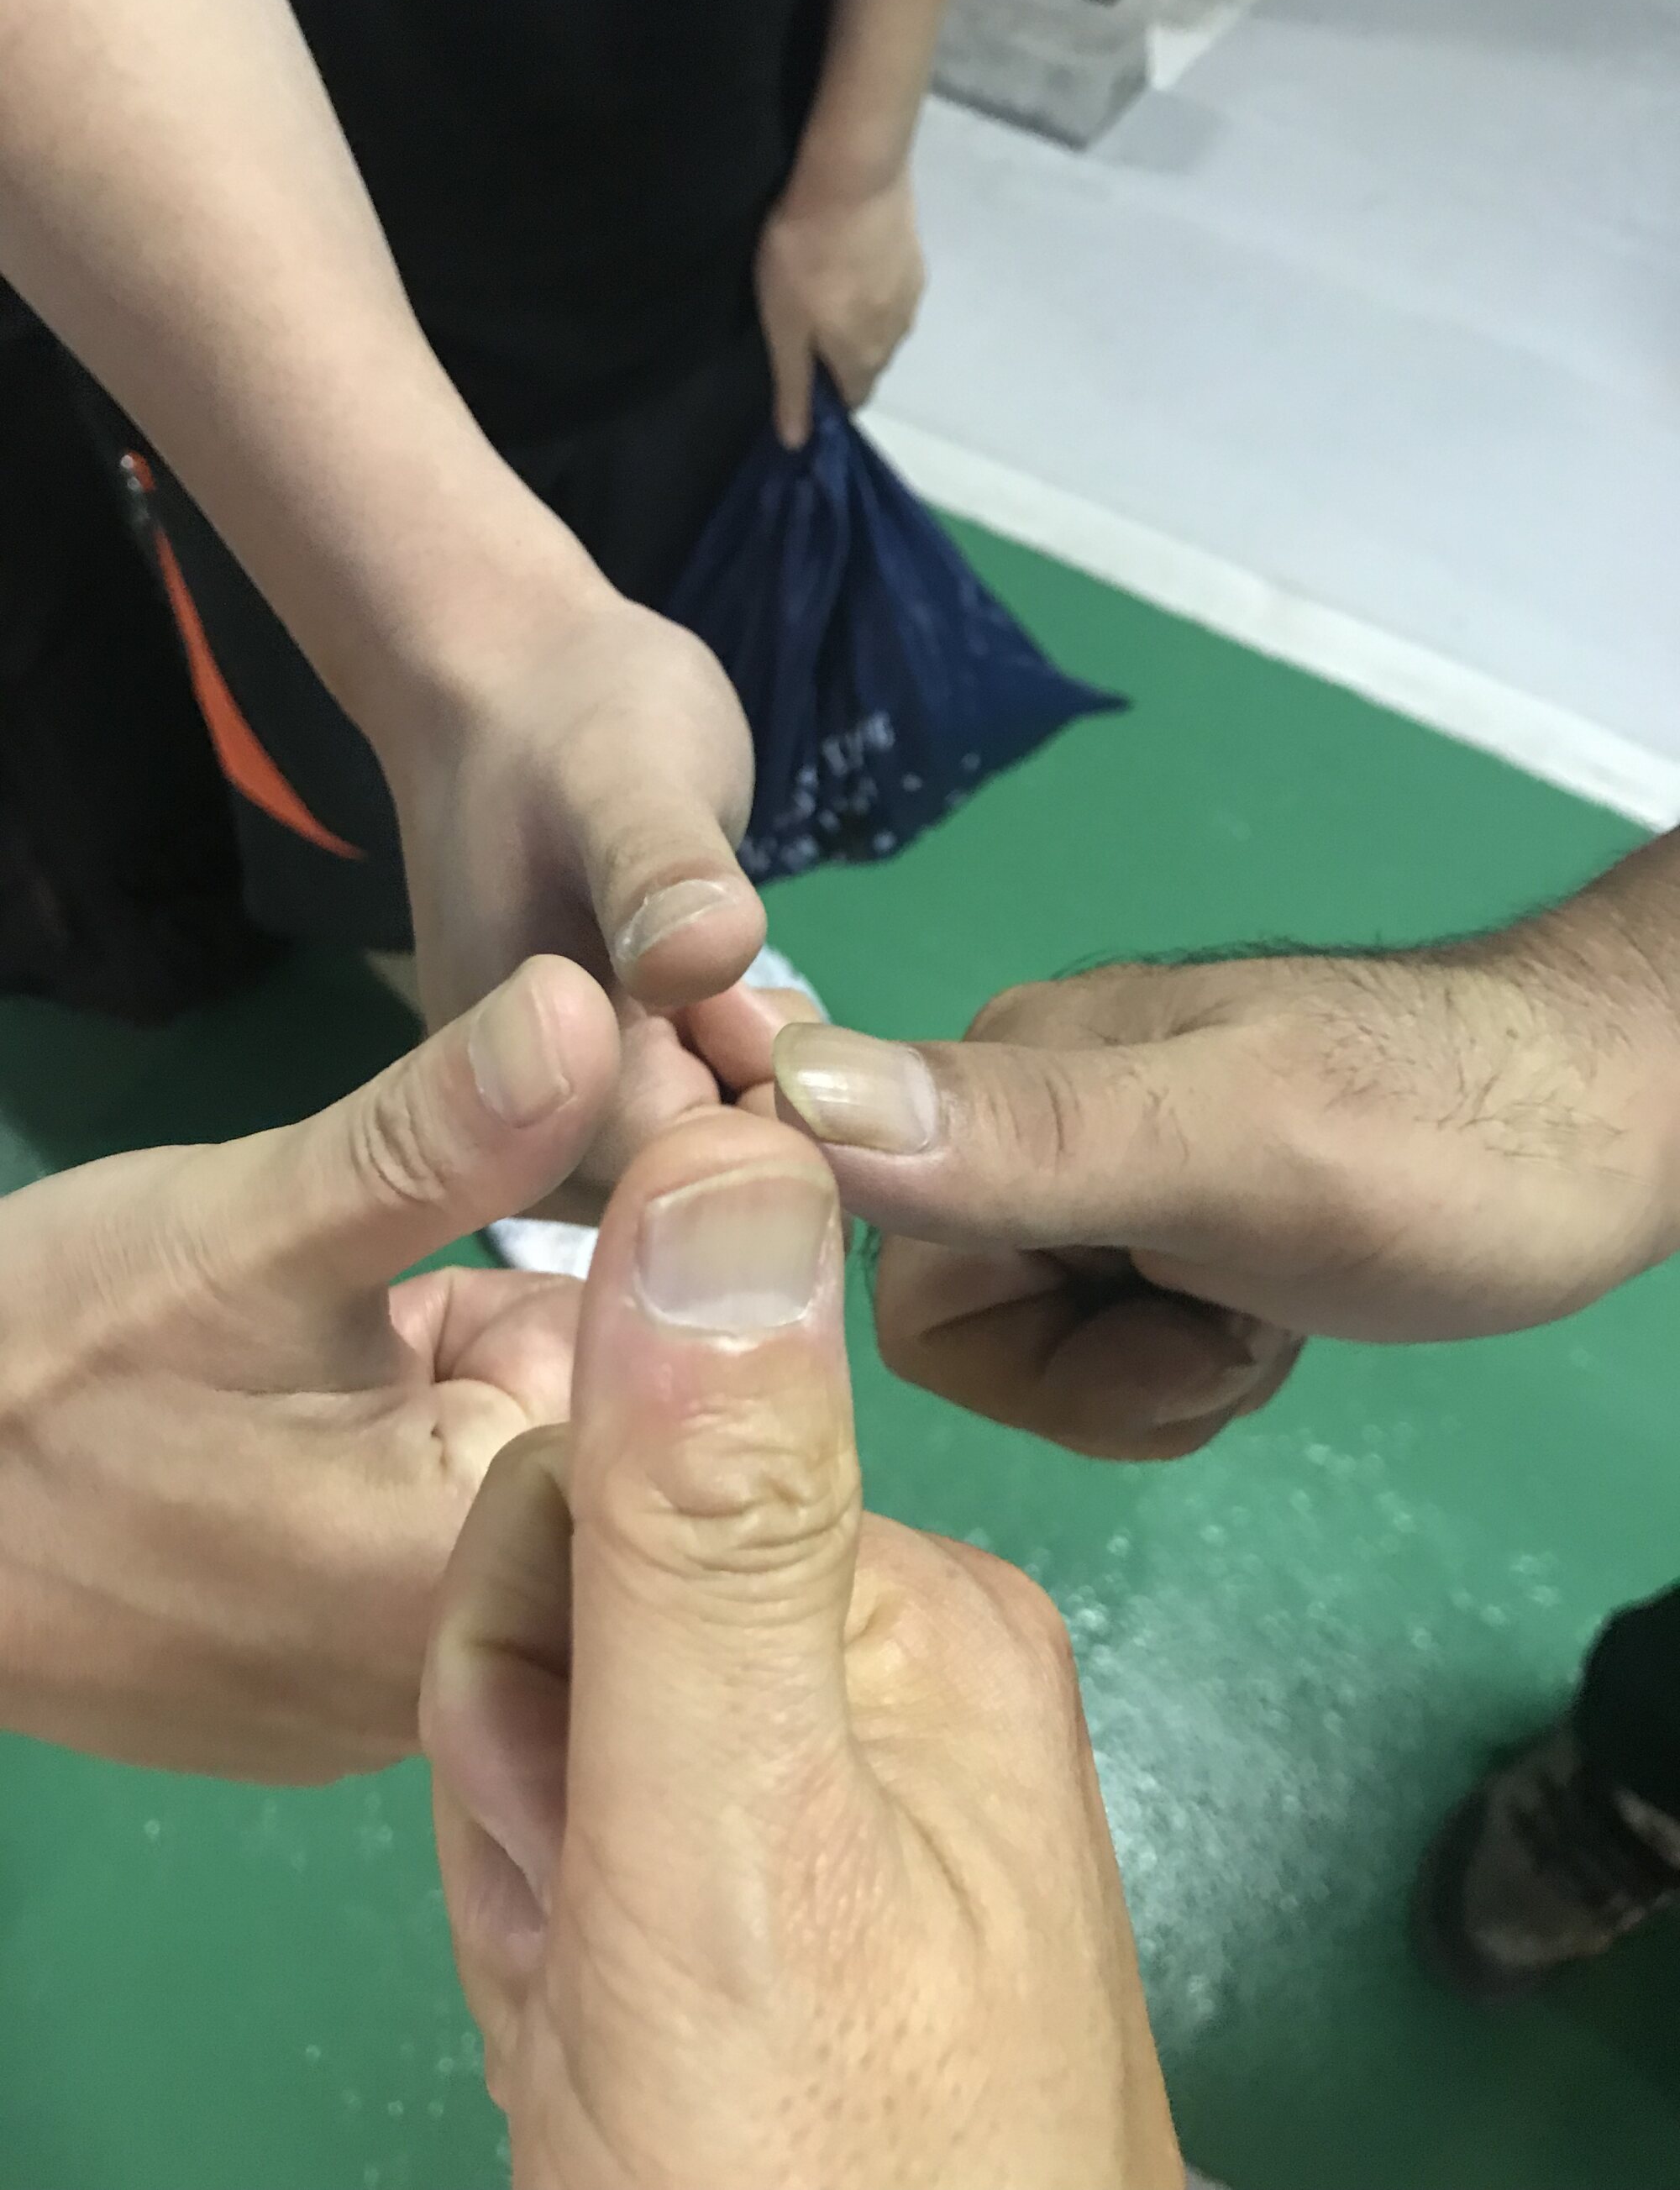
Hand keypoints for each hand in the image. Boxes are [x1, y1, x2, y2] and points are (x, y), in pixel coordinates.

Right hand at [0, 957, 619, 1780]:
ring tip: (303, 1350)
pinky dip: (392, 1446)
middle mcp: (460, 1681)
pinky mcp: (328, 1689)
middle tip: (388, 1273)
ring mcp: (388, 1701)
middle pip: (601, 1446)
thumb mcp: (243, 1232)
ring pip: (511, 1480)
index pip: (676, 1402)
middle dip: (530, 1319)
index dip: (645, 1253)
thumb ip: (437, 1140)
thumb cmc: (30, 1371)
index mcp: (472, 1582)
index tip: (603, 1156)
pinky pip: (432, 1533)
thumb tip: (598, 1008)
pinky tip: (288, 1412)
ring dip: (453, 1376)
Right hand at [381, 579, 774, 1216]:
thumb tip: (706, 954)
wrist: (523, 691)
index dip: (754, 1114)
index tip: (748, 1002)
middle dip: (766, 1109)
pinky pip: (712, 1137)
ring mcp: (568, 1132)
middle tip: (753, 987)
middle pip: (693, 1207)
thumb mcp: (623, 770)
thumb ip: (658, 867)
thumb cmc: (570, 718)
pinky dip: (756, 1078)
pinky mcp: (616, 1102)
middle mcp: (524, 1148)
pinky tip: (745, 998)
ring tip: (743, 984)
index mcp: (501, 1096)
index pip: (666, 1190)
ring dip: (768, 1091)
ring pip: (714, 1178)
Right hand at [423, 1107, 1179, 2189]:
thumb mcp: (736, 1815)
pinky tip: (625, 2039)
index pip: (610, 1471)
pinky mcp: (807, 1887)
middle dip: (530, 1770)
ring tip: (616, 2019)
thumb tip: (735, 1155)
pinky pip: (612, 1837)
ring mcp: (853, 1781)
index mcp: (911, 1598)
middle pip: (584, 1597)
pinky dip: (569, 1940)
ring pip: (577, 1723)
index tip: (578, 1803)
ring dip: (540, 1873)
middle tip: (604, 1951)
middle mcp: (896, 1659)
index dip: (524, 1644)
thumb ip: (712, 1502)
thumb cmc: (829, 2164)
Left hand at [755, 168, 924, 446]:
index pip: (854, 399)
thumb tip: (797, 442)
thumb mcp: (784, 327)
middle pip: (869, 363)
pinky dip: (873, 286)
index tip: (803, 370)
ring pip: (884, 326)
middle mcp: (897, 337)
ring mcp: (911, 296)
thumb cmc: (806, 254)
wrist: (854, 174)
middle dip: (842, 356)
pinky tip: (852, 259)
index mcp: (864, 360)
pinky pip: (892, 289)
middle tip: (806, 318)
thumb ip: (793, 385)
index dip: (829, 395)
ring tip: (829, 284)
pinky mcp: (916, 258)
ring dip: (860, 318)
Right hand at [770, 931, 1679, 1455]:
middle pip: (964, 1329)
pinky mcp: (1150, 1222)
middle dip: (1100, 1368)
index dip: (1011, 1340)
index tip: (1143, 1306)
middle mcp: (1013, 1115)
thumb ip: (1018, 1136)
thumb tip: (780, 1094)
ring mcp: (1086, 1174)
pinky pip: (1103, 1348)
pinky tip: (1267, 1313)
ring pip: (1034, 1354)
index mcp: (996, 1073)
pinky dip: (1184, 1364)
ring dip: (1153, 1371)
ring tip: (1260, 1310)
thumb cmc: (1439, 1139)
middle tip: (1228, 1321)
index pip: (892, 1278)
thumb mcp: (1233, 1144)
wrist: (1608, 1128)